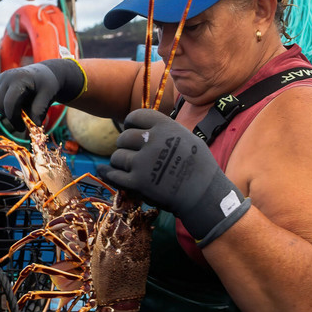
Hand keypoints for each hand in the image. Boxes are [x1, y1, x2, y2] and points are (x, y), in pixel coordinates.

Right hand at [0, 58, 85, 130]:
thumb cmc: (46, 86)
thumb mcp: (47, 97)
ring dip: (6, 113)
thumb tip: (34, 126)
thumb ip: (39, 111)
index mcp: (18, 79)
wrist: (43, 74)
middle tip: (22, 124)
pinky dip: (3, 108)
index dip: (14, 119)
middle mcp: (5, 77)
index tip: (22, 129)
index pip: (9, 102)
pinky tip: (15, 108)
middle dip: (10, 117)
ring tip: (21, 113)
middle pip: (0, 104)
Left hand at [97, 108, 250, 245]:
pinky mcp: (137, 183)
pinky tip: (106, 171)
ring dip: (118, 161)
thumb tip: (143, 128)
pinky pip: (114, 175)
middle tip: (129, 152)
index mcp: (165, 127)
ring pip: (117, 157)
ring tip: (125, 165)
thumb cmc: (200, 167)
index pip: (136, 116)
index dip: (130, 122)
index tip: (129, 128)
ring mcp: (143, 162)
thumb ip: (164, 131)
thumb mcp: (187, 138)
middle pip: (124, 138)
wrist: (205, 195)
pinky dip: (109, 173)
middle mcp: (152, 141)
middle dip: (124, 144)